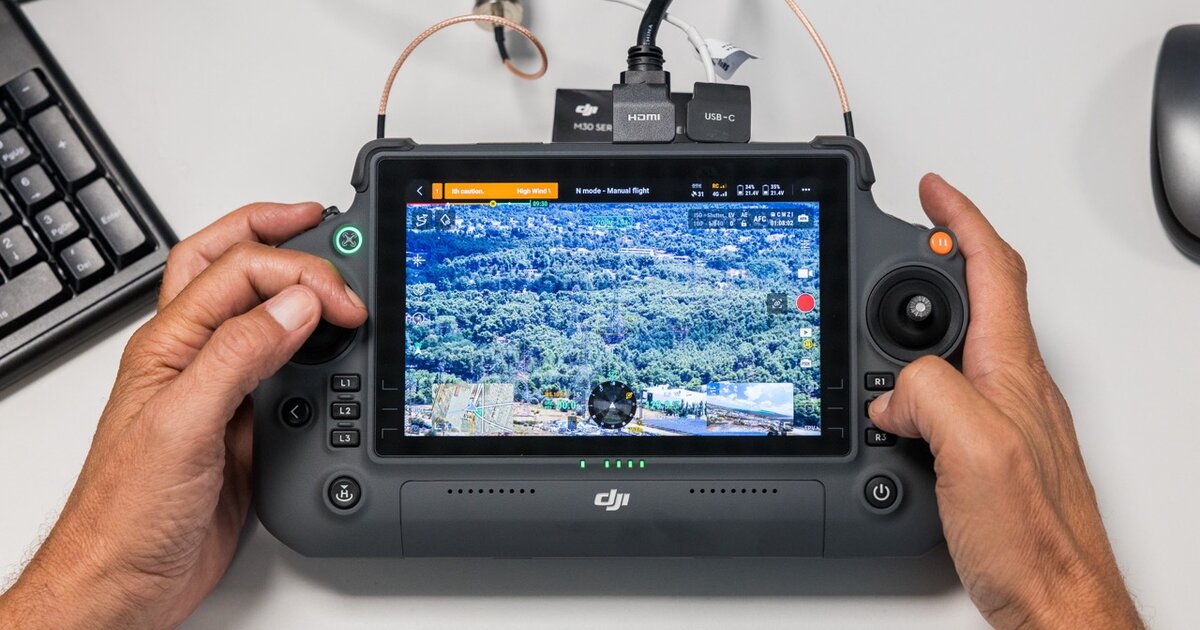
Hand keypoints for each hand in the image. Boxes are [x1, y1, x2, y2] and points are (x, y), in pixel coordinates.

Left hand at [0, 202, 367, 628]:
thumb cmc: (128, 511)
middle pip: (229, 265)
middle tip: (320, 220)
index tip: (343, 298)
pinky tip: (324, 343)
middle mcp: (192, 357)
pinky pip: (278, 367)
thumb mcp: (183, 424)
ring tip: (323, 260)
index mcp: (170, 343)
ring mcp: (216, 388)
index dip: (296, 271)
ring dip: (287, 279)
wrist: (126, 581)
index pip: (238, 272)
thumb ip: (239, 357)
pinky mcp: (240, 424)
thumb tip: (294, 305)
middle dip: (274, 232)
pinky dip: (307, 343)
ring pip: (254, 310)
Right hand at [868, 175, 1140, 627]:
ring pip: (949, 354)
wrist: (1054, 601)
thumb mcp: (972, 446)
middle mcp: (1011, 386)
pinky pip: (941, 402)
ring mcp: (1001, 419)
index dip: (960, 219)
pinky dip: (908, 393)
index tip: (931, 190)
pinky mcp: (984, 454)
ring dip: (909, 339)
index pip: (992, 268)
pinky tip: (891, 415)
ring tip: (872, 347)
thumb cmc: (1031, 534)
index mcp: (1011, 368)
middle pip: (971, 301)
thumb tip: (894, 388)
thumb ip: (929, 391)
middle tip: (890, 252)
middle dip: (928, 268)